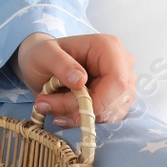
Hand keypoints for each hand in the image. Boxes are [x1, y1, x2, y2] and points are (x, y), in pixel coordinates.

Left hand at [18, 32, 136, 127]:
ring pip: (111, 113)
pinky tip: (64, 113)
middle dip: (82, 110)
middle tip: (48, 106)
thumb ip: (60, 64)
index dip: (99, 102)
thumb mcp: (44, 54)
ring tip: (52, 106)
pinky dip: (84, 119)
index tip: (74, 114)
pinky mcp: (118, 99)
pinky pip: (107, 118)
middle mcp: (122, 64)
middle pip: (114, 100)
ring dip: (80, 116)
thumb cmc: (44, 55)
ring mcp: (123, 83)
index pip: (117, 80)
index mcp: (108, 47)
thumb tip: (80, 80)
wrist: (43, 64)